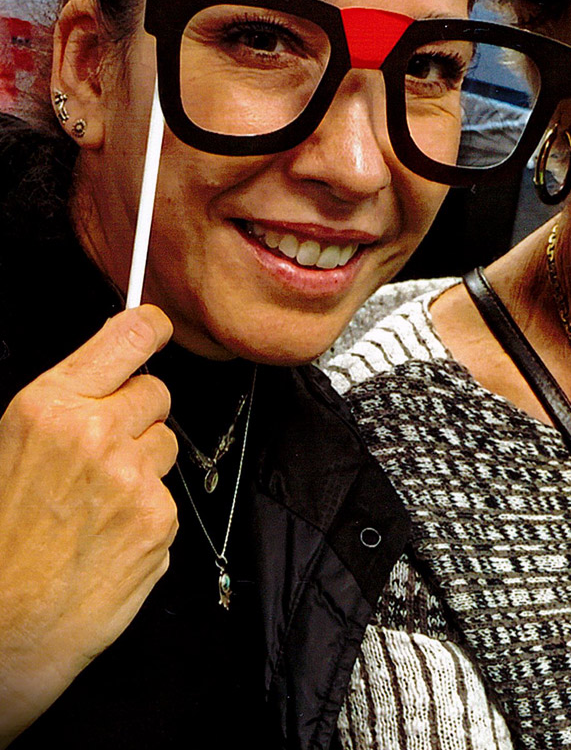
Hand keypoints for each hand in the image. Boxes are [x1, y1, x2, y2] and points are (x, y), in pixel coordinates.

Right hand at [0, 306, 177, 745]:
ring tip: (97, 503)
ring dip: (143, 464)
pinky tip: (109, 536)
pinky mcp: (158, 517)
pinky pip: (168, 494)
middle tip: (103, 452)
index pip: (127, 337)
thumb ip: (67, 405)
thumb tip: (114, 369)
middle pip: (156, 391)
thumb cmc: (2, 540)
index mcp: (48, 406)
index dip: (149, 329)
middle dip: (139, 415)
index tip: (155, 328)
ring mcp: (130, 475)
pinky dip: (147, 512)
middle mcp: (93, 432)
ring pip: (166, 443)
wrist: (2, 628)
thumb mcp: (12, 448)